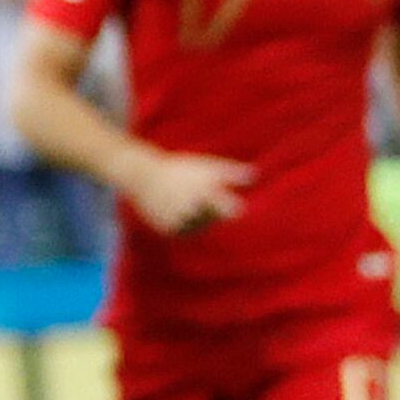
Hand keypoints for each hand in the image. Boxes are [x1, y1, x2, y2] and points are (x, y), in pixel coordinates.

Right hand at [118, 147, 251, 236]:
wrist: (142, 175)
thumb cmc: (181, 169)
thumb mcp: (207, 166)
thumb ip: (232, 172)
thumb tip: (257, 175)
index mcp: (204, 192)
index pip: (231, 212)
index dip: (232, 209)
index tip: (232, 205)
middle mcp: (191, 208)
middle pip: (215, 221)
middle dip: (212, 211)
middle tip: (197, 198)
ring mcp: (178, 220)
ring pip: (200, 228)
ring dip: (199, 220)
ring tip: (187, 203)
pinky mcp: (167, 229)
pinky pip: (185, 232)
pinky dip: (185, 225)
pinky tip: (178, 211)